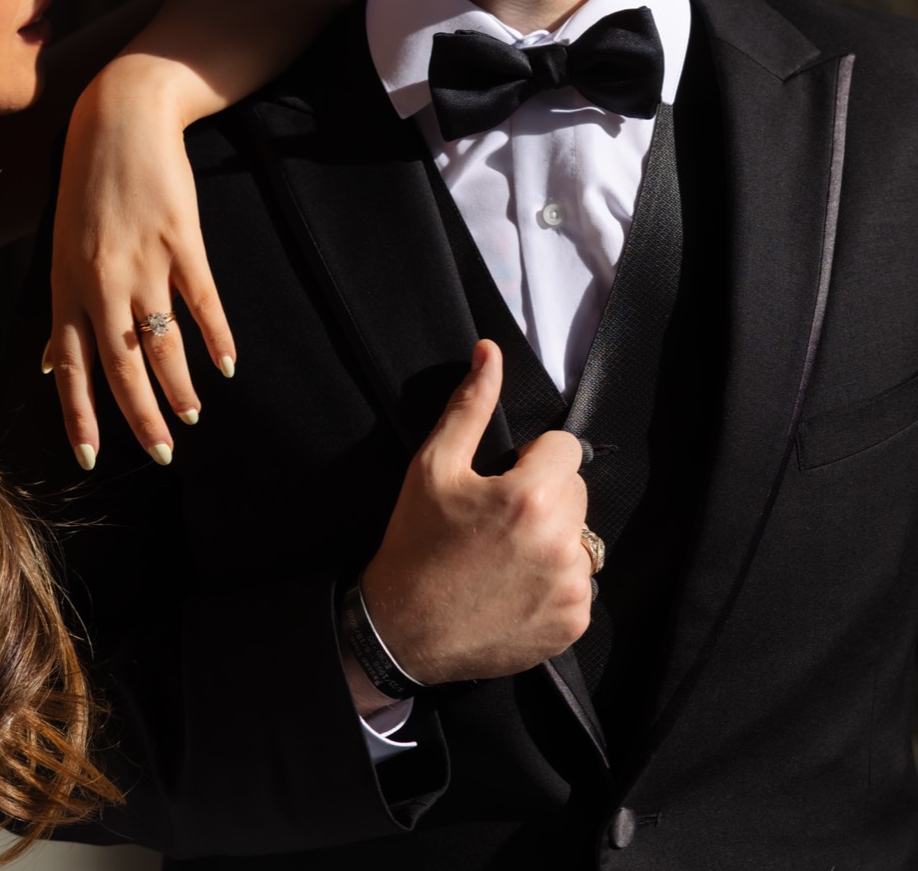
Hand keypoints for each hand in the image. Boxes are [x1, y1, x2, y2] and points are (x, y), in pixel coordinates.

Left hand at [44, 57, 234, 468]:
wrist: (122, 118)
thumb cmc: (89, 183)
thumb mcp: (63, 246)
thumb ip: (64, 310)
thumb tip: (51, 367)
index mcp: (67, 286)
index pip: (72, 367)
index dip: (80, 416)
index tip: (92, 459)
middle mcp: (101, 282)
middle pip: (120, 367)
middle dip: (141, 418)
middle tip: (162, 454)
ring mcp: (143, 262)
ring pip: (161, 343)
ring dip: (179, 386)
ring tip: (193, 416)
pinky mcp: (181, 240)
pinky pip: (201, 302)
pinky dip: (216, 337)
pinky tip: (226, 364)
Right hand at [361, 340, 591, 684]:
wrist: (402, 631)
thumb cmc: (416, 542)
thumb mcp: (434, 465)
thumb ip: (471, 405)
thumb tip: (490, 352)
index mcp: (531, 497)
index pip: (567, 449)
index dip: (532, 458)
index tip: (502, 480)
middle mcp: (561, 544)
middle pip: (577, 491)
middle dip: (545, 495)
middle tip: (499, 517)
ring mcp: (571, 588)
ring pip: (582, 537)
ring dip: (554, 537)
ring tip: (506, 553)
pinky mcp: (572, 623)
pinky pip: (581, 582)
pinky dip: (556, 581)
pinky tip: (516, 586)